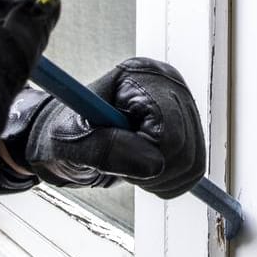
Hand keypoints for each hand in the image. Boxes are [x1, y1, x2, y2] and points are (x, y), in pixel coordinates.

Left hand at [0, 58, 206, 198]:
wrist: (65, 141)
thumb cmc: (63, 135)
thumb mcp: (72, 144)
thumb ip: (107, 151)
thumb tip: (154, 164)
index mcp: (141, 75)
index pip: (170, 130)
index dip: (146, 156)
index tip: (115, 156)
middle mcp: (168, 85)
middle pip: (186, 148)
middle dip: (152, 170)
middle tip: (118, 165)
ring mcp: (180, 106)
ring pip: (193, 163)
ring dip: (158, 179)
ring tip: (127, 166)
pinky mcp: (185, 128)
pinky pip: (193, 170)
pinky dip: (166, 181)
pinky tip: (141, 169)